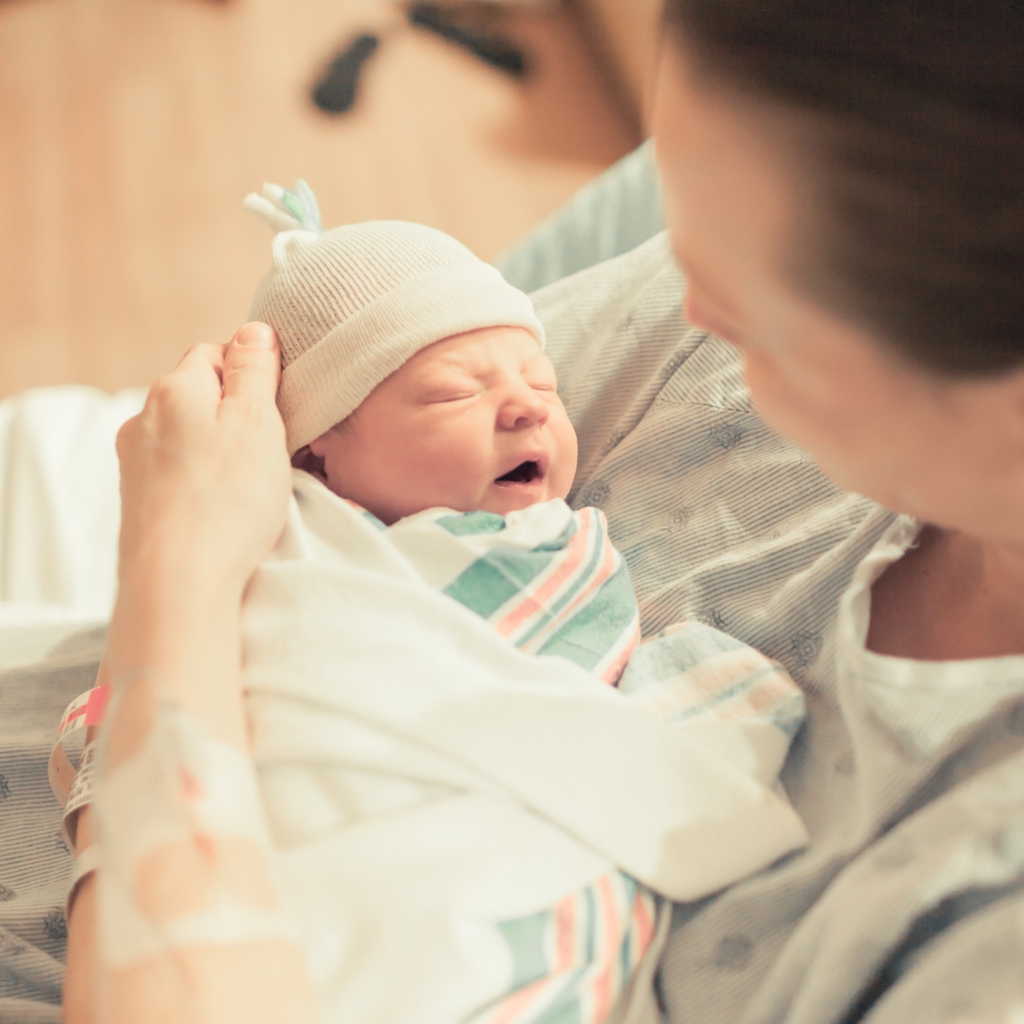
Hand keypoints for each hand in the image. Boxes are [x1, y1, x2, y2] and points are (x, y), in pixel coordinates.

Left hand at [115, 322, 290, 597]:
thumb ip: (255, 371)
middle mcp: (144, 419)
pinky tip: (222, 509)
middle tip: (269, 447)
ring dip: (216, 450)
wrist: (178, 581)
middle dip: (232, 413)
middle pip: (197, 397)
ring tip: (248, 485)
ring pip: (186, 438)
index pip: (213, 354)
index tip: (276, 404)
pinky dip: (201, 483)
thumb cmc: (226, 500)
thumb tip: (254, 332)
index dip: (250, 374)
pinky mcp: (138, 503)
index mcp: (174, 390)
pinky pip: (177, 475)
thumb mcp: (257, 421)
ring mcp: (136, 464)